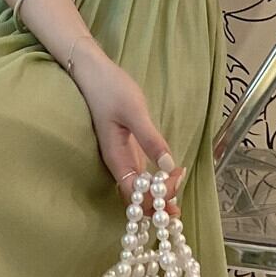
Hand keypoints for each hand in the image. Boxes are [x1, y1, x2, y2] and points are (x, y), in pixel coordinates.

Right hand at [71, 43, 183, 218]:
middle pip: (137, 198)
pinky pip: (141, 175)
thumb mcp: (134, 111)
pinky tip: (169, 178)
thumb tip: (169, 166)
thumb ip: (150, 138)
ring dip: (158, 196)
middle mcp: (118, 164)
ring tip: (178, 198)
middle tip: (181, 195)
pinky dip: (155, 182)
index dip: (157, 196)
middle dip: (159, 204)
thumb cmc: (111, 89)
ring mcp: (123, 157)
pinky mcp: (128, 149)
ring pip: (139, 189)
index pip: (136, 195)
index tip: (176, 175)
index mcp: (116, 159)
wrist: (94, 72)